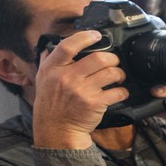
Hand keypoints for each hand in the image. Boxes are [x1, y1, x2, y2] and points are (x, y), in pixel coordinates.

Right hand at [30, 30, 129, 149]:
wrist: (56, 129)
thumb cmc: (51, 103)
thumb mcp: (42, 79)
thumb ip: (48, 61)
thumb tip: (51, 45)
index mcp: (52, 69)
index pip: (68, 46)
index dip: (85, 37)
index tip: (97, 35)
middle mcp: (66, 78)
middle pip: (98, 58)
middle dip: (112, 58)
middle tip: (114, 62)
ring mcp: (81, 91)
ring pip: (111, 73)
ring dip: (119, 73)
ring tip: (118, 76)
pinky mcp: (94, 103)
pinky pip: (117, 92)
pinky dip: (123, 91)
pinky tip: (119, 92)